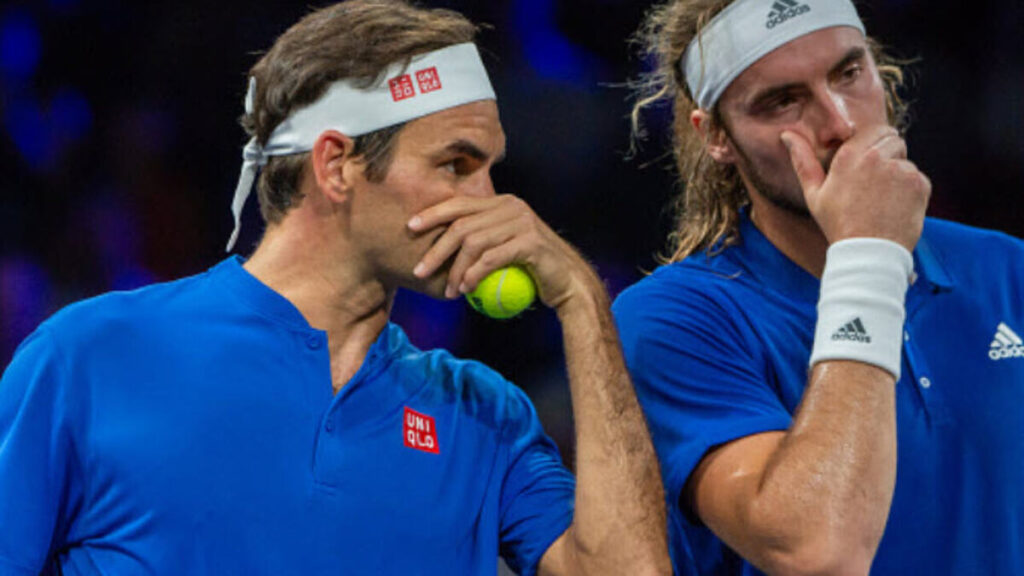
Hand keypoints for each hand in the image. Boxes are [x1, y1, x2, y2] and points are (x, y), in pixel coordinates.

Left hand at [408, 194, 601, 310]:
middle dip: (436, 249)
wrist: (569, 282)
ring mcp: (522, 222)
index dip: (433, 213)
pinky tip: (466, 289)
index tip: (410, 228)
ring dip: (455, 269)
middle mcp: (512, 207)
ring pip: (474, 242)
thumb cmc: (532, 269)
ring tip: (449, 290)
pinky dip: (474, 274)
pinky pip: (492, 258)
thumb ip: (481, 240)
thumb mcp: (503, 246)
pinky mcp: (530, 242)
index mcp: (502, 203)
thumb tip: (442, 245)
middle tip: (420, 270)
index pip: (460, 204)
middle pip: (462, 225)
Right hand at [782, 126, 930, 250]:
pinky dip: (911, 190)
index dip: (873, 145)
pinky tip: (896, 207)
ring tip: (884, 200)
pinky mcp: (919, 183)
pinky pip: (918, 178)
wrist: (868, 252)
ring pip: (906, 161)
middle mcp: (876, 157)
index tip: (869, 163)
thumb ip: (803, 160)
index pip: (874, 130)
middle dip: (888, 154)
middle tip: (877, 184)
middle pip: (894, 140)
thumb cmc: (838, 224)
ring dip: (898, 174)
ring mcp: (900, 169)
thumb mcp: (814, 194)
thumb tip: (787, 135)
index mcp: (849, 156)